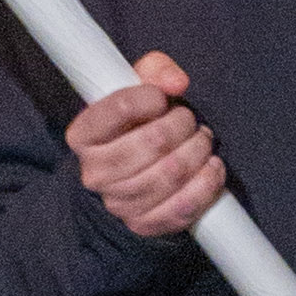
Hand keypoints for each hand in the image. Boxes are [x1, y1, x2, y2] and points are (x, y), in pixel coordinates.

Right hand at [67, 51, 226, 241]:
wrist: (126, 179)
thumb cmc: (134, 128)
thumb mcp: (137, 91)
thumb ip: (154, 72)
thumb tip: (176, 82)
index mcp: (83, 135)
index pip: (119, 108)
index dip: (150, 98)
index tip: (162, 99)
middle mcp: (94, 172)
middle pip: (152, 143)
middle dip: (182, 126)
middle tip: (189, 121)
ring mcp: (117, 202)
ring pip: (171, 174)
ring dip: (198, 151)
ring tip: (202, 141)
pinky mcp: (143, 224)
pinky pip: (183, 206)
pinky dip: (207, 183)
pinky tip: (212, 167)